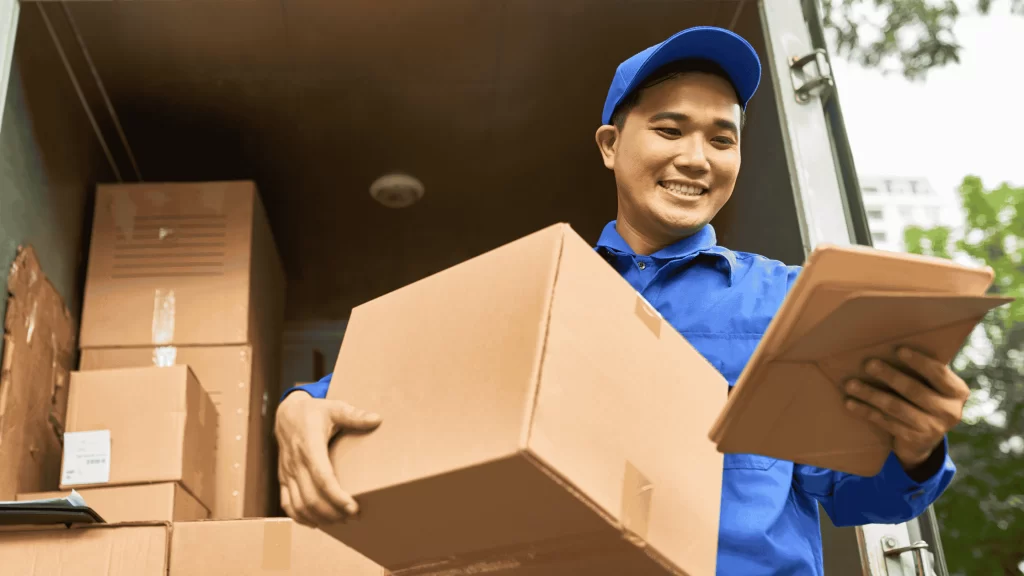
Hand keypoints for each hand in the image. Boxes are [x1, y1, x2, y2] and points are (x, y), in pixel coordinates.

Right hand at [274, 391, 381, 525]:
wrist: (286, 413)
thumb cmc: (313, 412)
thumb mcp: (334, 408)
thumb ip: (354, 415)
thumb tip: (376, 419)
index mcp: (309, 446)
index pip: (322, 478)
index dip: (336, 496)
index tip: (354, 507)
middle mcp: (296, 463)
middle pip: (311, 497)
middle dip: (333, 512)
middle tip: (354, 517)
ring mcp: (287, 473)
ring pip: (299, 505)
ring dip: (319, 518)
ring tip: (341, 522)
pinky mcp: (283, 478)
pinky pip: (287, 504)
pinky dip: (300, 517)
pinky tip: (317, 523)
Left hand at [842, 347, 968, 470]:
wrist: (923, 441)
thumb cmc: (923, 399)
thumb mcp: (931, 387)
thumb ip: (921, 372)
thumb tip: (886, 346)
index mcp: (957, 392)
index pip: (938, 373)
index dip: (919, 362)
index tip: (899, 350)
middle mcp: (950, 411)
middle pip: (914, 390)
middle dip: (889, 376)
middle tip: (869, 364)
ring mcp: (933, 428)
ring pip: (896, 407)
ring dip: (871, 394)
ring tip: (851, 384)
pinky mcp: (915, 440)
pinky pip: (886, 422)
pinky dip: (866, 411)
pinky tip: (850, 403)